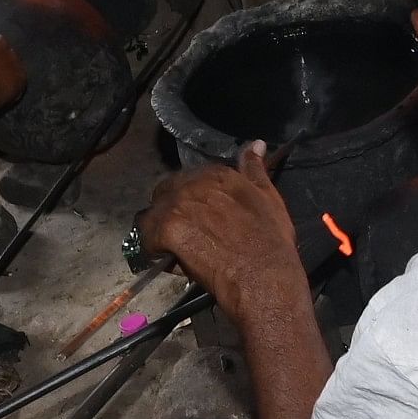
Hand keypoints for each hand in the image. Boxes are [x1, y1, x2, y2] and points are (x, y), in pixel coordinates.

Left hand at [141, 143, 307, 308]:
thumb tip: (256, 143)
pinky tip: (171, 260)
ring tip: (177, 250)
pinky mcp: (165, 230)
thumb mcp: (269, 197)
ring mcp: (176, 206)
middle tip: (188, 236)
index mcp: (216, 174)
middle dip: (172, 213)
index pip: (190, 180)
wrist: (262, 274)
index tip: (203, 220)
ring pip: (153, 216)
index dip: (193, 202)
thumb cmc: (270, 240)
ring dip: (161, 231)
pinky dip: (155, 250)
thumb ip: (255, 169)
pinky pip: (147, 239)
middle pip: (166, 194)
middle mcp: (192, 184)